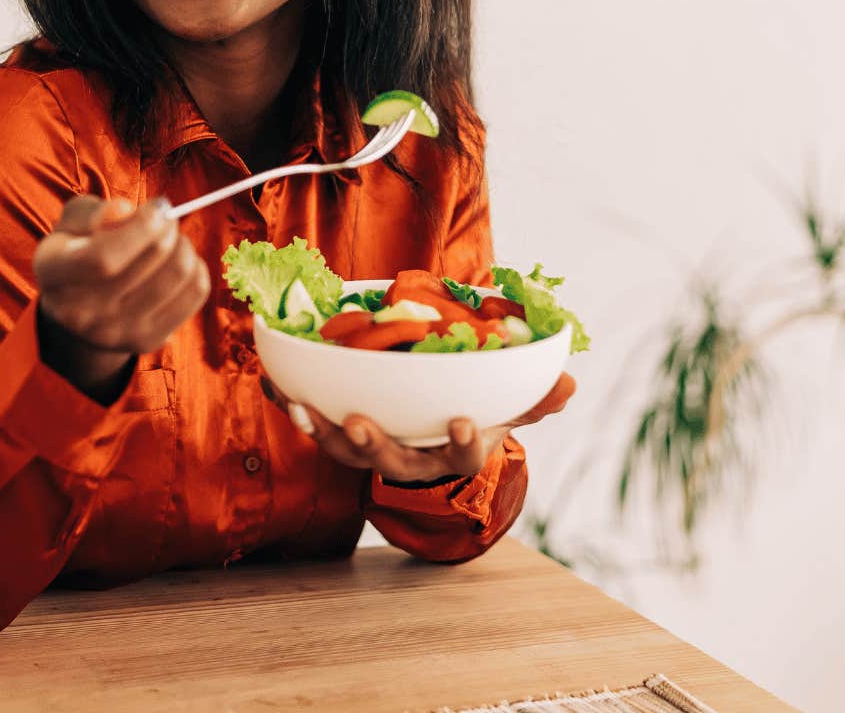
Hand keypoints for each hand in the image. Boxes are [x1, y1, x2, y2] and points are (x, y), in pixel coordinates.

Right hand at [33, 196, 208, 398]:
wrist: (80, 314)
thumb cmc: (79, 251)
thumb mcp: (73, 224)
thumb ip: (93, 212)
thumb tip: (124, 211)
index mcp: (52, 274)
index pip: (103, 257)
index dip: (141, 227)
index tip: (158, 207)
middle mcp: (79, 313)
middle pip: (151, 261)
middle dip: (168, 228)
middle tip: (166, 219)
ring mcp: (115, 333)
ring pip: (180, 273)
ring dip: (183, 245)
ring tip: (170, 241)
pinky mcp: (148, 340)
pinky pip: (196, 292)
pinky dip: (196, 267)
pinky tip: (175, 263)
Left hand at [264, 373, 576, 484]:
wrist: (430, 429)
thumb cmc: (472, 411)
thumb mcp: (506, 409)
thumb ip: (532, 399)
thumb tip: (568, 385)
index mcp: (452, 454)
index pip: (459, 459)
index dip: (460, 444)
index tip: (461, 423)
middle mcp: (409, 458)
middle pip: (390, 461)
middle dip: (372, 446)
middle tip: (358, 425)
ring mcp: (372, 450)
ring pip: (344, 451)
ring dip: (322, 431)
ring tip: (303, 408)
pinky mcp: (341, 434)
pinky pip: (315, 423)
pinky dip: (294, 404)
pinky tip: (276, 384)